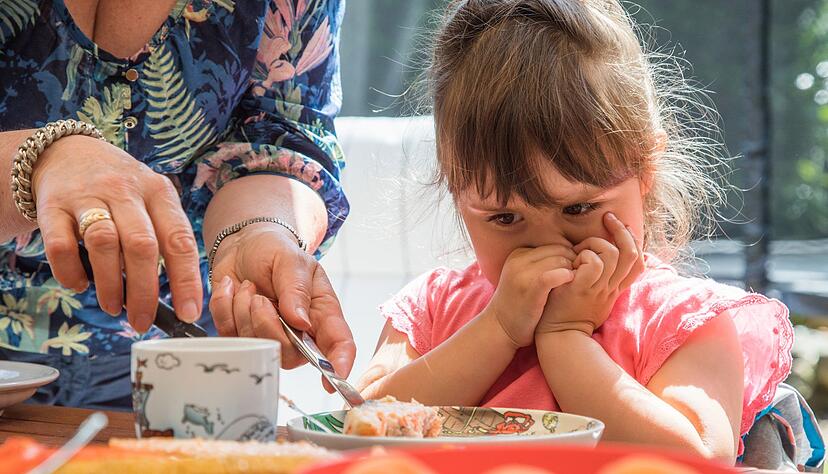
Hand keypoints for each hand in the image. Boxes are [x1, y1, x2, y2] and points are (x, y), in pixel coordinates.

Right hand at [32, 135, 201, 331]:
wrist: (67, 153)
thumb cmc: (121, 190)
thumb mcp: (151, 201)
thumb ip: (163, 240)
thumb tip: (178, 297)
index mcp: (159, 192)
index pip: (180, 240)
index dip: (186, 280)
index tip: (188, 313)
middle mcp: (125, 191)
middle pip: (142, 246)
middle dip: (145, 291)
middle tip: (143, 321)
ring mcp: (87, 196)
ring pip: (104, 244)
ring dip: (110, 285)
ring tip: (115, 307)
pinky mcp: (53, 206)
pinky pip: (61, 245)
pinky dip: (70, 272)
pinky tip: (80, 284)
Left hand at [208, 222, 355, 388]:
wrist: (243, 246)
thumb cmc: (275, 251)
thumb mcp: (291, 260)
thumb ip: (296, 290)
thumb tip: (301, 322)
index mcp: (322, 313)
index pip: (339, 344)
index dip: (339, 365)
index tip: (331, 380)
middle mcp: (300, 333)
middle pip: (289, 354)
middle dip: (267, 325)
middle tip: (259, 298)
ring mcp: (270, 337)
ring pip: (257, 346)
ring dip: (243, 311)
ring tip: (248, 287)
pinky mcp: (242, 336)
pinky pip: (229, 335)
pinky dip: (225, 307)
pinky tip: (233, 290)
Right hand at [484, 244, 575, 348]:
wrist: (500, 328)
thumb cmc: (519, 305)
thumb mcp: (523, 277)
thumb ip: (540, 264)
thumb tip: (571, 256)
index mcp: (518, 254)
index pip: (553, 246)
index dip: (568, 257)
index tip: (574, 272)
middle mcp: (518, 260)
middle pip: (558, 251)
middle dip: (572, 262)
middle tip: (578, 278)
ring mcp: (522, 274)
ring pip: (559, 261)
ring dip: (572, 271)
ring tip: (575, 284)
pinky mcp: (529, 289)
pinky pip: (553, 275)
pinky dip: (565, 276)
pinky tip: (571, 284)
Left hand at [536, 212, 644, 336]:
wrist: (559, 336)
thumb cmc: (569, 313)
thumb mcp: (592, 297)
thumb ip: (599, 280)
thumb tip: (598, 257)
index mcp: (615, 289)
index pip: (638, 263)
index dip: (634, 242)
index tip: (623, 227)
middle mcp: (611, 288)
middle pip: (630, 253)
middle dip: (620, 231)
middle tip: (607, 218)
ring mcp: (598, 288)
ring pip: (612, 254)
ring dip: (594, 243)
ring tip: (578, 249)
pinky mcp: (582, 288)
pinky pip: (593, 263)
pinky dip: (584, 255)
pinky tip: (572, 262)